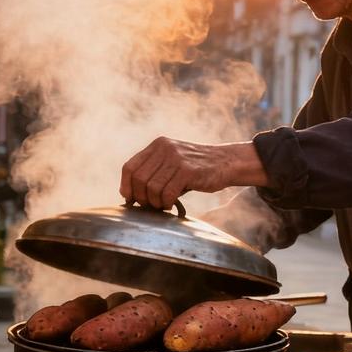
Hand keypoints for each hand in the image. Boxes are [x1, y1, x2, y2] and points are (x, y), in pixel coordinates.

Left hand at [120, 137, 266, 209]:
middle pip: (138, 180)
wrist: (226, 162)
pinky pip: (167, 193)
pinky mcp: (188, 170)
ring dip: (155, 202)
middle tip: (150, 206)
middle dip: (141, 198)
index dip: (126, 187)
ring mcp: (177, 158)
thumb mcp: (170, 163)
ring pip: (152, 188)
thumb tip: (128, 197)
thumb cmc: (194, 169)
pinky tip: (172, 204)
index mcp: (157, 145)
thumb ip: (152, 173)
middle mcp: (165, 148)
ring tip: (163, 205)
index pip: (129, 168)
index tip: (130, 199)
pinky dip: (167, 203)